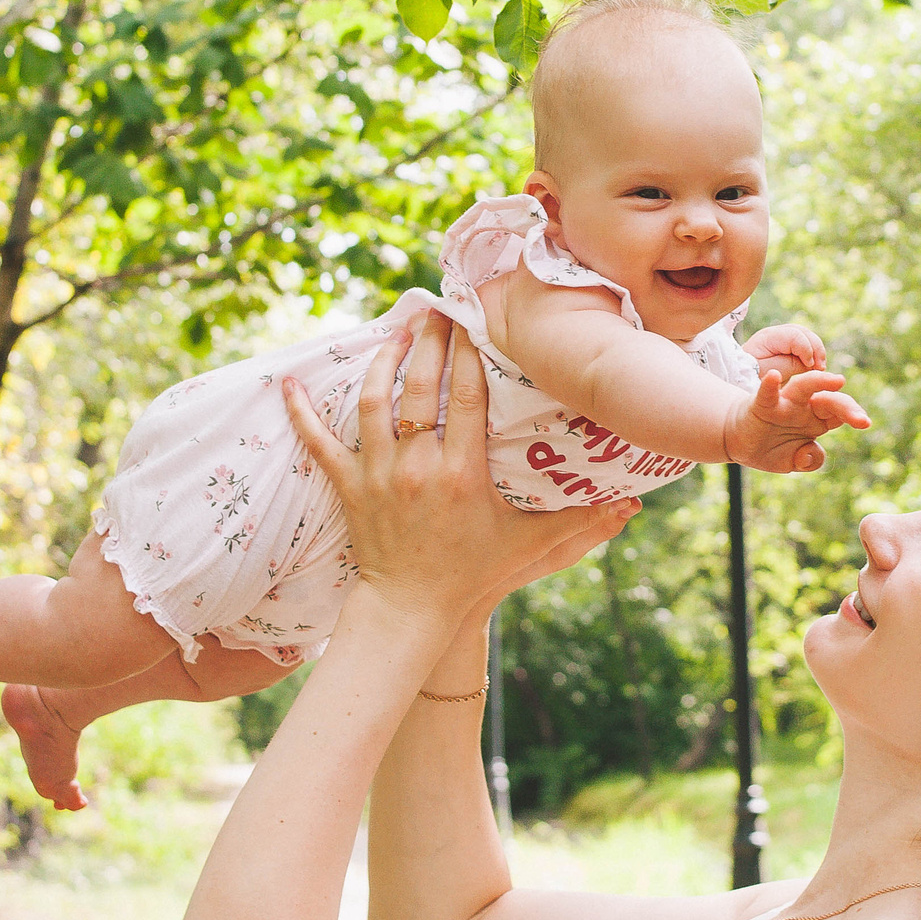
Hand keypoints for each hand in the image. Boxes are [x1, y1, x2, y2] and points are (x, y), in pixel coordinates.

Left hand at [282, 313, 638, 629]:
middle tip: (437, 307)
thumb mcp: (530, 547)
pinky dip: (300, 412)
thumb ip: (582, 523)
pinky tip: (287, 384)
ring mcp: (379, 474)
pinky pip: (319, 443)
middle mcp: (418, 465)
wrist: (410, 611)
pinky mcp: (348, 487)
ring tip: (397, 329)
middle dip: (429, 341)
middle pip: (419, 386)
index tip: (474, 318)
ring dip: (382, 360)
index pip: (467, 396)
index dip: (470, 352)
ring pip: (373, 402)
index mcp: (462, 472)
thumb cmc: (473, 575)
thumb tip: (633, 507)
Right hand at [720, 367, 870, 474]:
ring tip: (838, 380)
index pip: (839, 414)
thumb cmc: (770, 447)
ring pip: (804, 388)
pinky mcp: (762, 405)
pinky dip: (770, 386)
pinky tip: (774, 377)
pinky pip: (767, 394)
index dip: (853, 415)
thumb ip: (809, 461)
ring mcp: (784, 405)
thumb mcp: (793, 461)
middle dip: (846, 406)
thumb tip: (808, 455)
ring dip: (820, 382)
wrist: (738, 441)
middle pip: (829, 401)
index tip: (865, 422)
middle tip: (860, 419)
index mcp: (816, 420)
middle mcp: (804, 408)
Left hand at [743, 323, 827, 379]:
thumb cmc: (751, 376)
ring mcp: (783, 337)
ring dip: (817, 351)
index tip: (810, 366)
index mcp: (768, 337)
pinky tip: (816, 367)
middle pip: (803, 332)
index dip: (806, 349)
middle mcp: (776, 333)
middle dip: (816, 348)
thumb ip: (790, 365)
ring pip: (807, 336)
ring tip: (820, 368)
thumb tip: (810, 362)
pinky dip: (814, 354)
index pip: (794, 335)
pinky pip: (806, 344)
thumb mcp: (769, 373)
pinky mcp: (789, 346)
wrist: (741, 378)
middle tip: (820, 367)